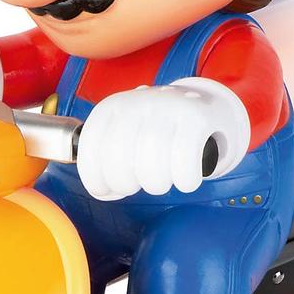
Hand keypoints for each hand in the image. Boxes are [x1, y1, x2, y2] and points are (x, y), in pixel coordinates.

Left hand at [76, 77, 250, 199]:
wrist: (203, 103)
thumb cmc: (157, 129)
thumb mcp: (126, 133)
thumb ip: (107, 160)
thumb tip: (103, 190)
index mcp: (113, 106)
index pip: (91, 149)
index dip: (95, 178)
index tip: (106, 190)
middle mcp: (138, 102)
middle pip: (119, 159)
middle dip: (125, 184)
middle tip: (137, 186)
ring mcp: (169, 107)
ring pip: (151, 161)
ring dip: (156, 184)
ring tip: (161, 182)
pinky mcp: (197, 117)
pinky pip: (186, 158)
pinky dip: (185, 179)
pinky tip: (186, 181)